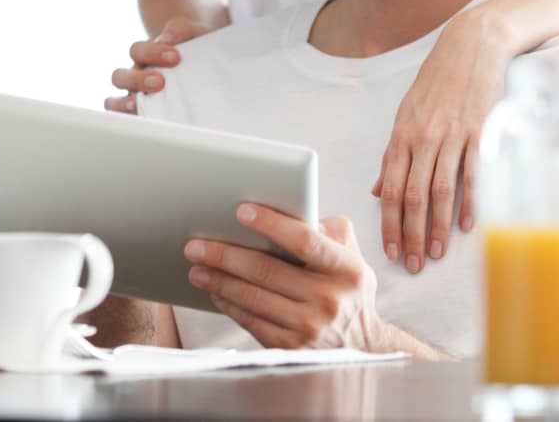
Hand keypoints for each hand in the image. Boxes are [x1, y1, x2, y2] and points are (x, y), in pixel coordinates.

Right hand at [103, 17, 213, 113]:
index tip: (175, 57)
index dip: (151, 53)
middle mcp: (136, 77)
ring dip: (125, 103)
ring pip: (114, 102)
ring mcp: (137, 98)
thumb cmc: (197, 50)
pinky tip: (145, 122)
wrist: (209, 70)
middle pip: (119, 77)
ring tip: (140, 105)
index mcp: (145, 56)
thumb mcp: (194, 34)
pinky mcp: (143, 116)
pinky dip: (128, 121)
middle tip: (160, 82)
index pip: (137, 51)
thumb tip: (168, 38)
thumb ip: (180, 29)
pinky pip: (124, 122)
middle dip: (138, 79)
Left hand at [184, 205, 385, 350]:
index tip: (242, 210)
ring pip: (253, 298)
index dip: (271, 224)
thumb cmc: (348, 288)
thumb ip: (330, 229)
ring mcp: (309, 328)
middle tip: (196, 243)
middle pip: (267, 271)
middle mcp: (329, 300)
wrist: (362, 346)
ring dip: (219, 280)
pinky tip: (214, 290)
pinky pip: (251, 321)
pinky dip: (229, 304)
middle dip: (226, 255)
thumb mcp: (353, 254)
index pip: (304, 241)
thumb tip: (293, 213)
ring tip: (196, 265)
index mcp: (346, 269)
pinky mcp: (291, 348)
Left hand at [371, 6, 512, 271]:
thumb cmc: (437, 81)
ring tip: (434, 254)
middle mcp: (424, 138)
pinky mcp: (480, 133)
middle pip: (414, 197)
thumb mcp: (406, 113)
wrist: (471, 47)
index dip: (389, 223)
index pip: (391, 188)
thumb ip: (394, 154)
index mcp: (402, 134)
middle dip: (410, 234)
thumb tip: (379, 189)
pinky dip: (468, 204)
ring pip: (441, 191)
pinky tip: (464, 227)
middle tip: (411, 264)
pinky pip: (473, 175)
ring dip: (437, 227)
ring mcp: (453, 136)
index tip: (390, 250)